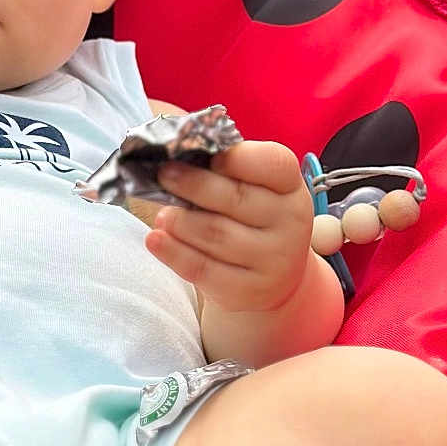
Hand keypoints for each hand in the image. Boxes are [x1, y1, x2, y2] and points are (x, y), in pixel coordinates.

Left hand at [143, 141, 312, 313]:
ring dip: (181, 221)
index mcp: (291, 187)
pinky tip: (155, 240)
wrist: (272, 278)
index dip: (237, 157)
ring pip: (215, 234)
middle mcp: (291, 223)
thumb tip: (179, 160)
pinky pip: (202, 269)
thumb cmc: (252, 220)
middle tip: (164, 175)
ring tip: (163, 214)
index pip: (272, 163)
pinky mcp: (247, 290)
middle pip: (236, 198)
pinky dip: (173, 252)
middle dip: (193, 184)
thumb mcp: (256, 191)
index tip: (207, 155)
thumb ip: (228, 173)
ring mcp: (273, 260)